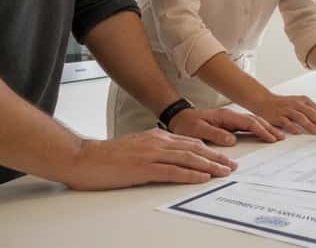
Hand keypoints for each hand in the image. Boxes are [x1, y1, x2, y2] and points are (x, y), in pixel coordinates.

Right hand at [65, 129, 236, 189]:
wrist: (83, 158)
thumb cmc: (107, 156)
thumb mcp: (137, 145)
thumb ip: (155, 147)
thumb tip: (171, 154)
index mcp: (157, 137)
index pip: (190, 142)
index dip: (209, 150)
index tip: (223, 157)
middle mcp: (158, 142)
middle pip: (194, 148)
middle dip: (216, 157)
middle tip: (232, 166)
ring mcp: (151, 154)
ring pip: (188, 158)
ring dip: (209, 166)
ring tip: (223, 172)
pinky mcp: (143, 168)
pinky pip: (172, 171)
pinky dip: (190, 174)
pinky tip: (201, 178)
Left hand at [168, 108, 285, 144]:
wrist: (179, 118)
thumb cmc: (187, 125)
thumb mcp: (198, 130)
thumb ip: (215, 134)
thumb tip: (232, 140)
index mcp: (225, 116)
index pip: (248, 122)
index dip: (261, 130)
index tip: (271, 138)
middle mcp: (230, 116)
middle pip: (255, 121)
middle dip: (269, 129)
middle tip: (281, 138)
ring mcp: (231, 120)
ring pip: (253, 122)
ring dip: (266, 128)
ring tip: (277, 136)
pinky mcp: (229, 124)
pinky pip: (248, 126)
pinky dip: (258, 129)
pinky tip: (264, 134)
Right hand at [255, 94, 315, 134]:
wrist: (264, 101)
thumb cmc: (284, 105)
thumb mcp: (299, 104)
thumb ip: (310, 111)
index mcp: (304, 101)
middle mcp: (297, 104)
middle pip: (312, 113)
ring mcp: (287, 109)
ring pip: (301, 117)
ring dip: (310, 125)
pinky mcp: (278, 116)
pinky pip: (286, 122)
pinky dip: (293, 127)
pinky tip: (298, 132)